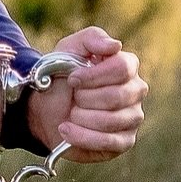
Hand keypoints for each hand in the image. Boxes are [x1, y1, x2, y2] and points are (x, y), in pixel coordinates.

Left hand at [26, 26, 146, 163]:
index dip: (93, 76)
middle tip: (72, 97)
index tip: (72, 80)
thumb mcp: (69, 49)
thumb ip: (91, 38)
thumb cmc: (61, 76)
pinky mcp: (124, 141)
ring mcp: (133, 117)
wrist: (45, 108)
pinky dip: (82, 137)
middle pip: (116, 96)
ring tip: (69, 114)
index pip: (122, 69)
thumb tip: (115, 46)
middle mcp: (135, 91)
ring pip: (111, 121)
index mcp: (127, 66)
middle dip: (84, 98)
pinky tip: (66, 131)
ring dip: (81, 117)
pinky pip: (108, 142)